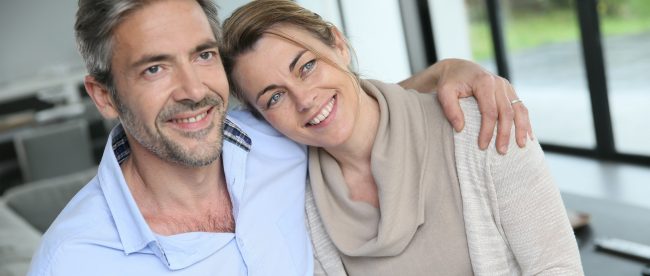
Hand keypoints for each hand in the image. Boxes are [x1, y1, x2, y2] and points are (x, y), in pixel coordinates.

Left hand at [399, 58, 532, 153]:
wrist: (458, 68)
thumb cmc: (450, 82)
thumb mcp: (444, 92)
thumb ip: (450, 109)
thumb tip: (460, 128)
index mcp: (484, 82)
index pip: (489, 111)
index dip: (487, 130)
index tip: (482, 146)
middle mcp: (499, 83)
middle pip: (506, 112)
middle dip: (505, 133)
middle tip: (501, 151)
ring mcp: (507, 87)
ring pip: (519, 110)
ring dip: (521, 129)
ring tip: (521, 146)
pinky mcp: (510, 91)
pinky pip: (521, 107)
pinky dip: (525, 122)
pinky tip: (527, 136)